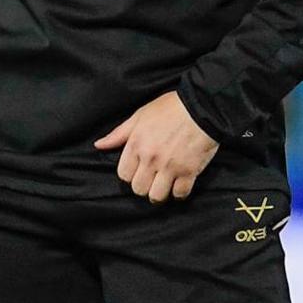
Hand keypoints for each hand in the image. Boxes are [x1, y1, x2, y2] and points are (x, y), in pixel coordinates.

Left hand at [95, 91, 218, 203]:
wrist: (203, 106)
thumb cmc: (172, 107)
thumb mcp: (141, 115)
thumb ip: (119, 133)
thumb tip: (99, 145)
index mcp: (137, 144)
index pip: (124, 175)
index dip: (131, 174)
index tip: (139, 170)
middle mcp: (151, 158)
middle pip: (139, 189)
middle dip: (144, 185)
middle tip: (152, 178)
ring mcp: (170, 166)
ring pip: (156, 196)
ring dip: (160, 193)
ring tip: (165, 184)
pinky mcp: (189, 171)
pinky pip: (180, 194)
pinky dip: (179, 192)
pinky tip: (180, 183)